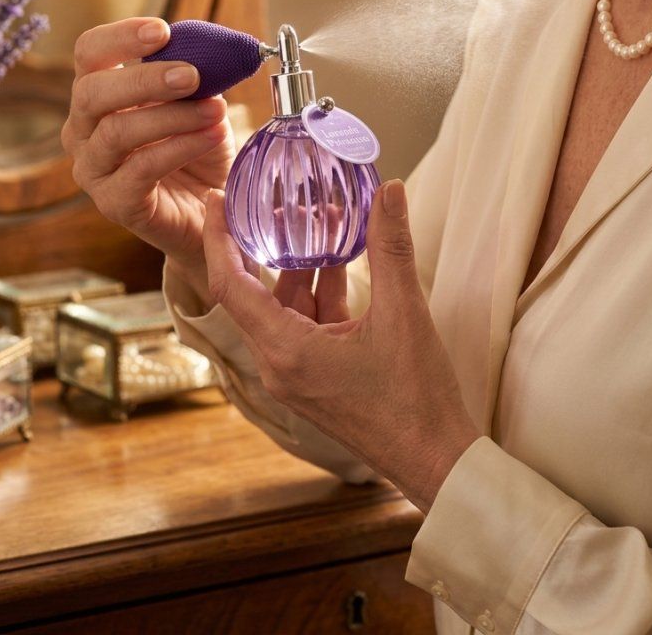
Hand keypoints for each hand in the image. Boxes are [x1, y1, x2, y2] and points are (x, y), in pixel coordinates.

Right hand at [61, 18, 235, 269]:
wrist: (212, 212)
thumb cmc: (199, 151)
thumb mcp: (199, 103)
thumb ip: (194, 76)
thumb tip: (208, 50)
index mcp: (97, 96)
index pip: (89, 54)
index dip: (120, 37)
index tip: (161, 31)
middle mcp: (83, 132)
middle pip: (92, 93)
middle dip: (145, 79)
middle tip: (193, 75)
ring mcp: (94, 171)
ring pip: (116, 132)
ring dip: (172, 116)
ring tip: (217, 110)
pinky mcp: (114, 204)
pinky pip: (141, 169)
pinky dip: (180, 148)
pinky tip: (211, 137)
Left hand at [202, 179, 479, 512]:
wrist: (435, 461)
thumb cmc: (416, 399)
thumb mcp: (405, 313)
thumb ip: (391, 247)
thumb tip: (390, 190)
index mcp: (285, 351)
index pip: (230, 285)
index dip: (219, 238)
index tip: (216, 200)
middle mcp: (279, 364)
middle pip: (254, 292)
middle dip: (266, 244)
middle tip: (274, 201)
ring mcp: (295, 373)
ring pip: (284, 306)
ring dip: (301, 266)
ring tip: (320, 221)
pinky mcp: (315, 377)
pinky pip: (305, 323)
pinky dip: (319, 291)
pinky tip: (341, 261)